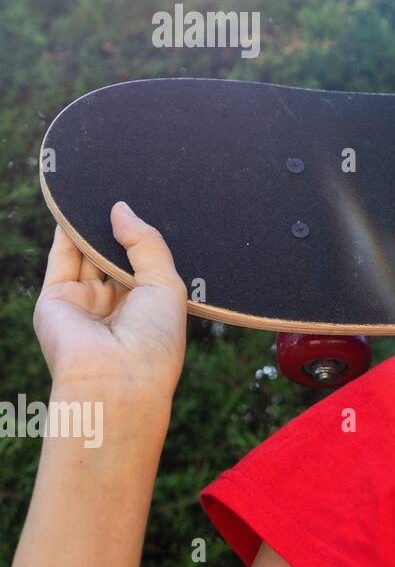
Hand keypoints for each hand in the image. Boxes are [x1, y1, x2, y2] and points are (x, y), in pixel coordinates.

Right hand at [33, 202, 187, 402]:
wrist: (116, 380)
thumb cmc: (154, 340)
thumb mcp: (166, 284)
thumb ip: (145, 244)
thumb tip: (120, 208)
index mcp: (150, 306)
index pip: (147, 262)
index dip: (145, 236)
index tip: (151, 200)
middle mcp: (117, 304)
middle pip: (116, 255)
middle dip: (118, 226)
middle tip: (126, 186)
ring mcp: (85, 301)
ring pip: (88, 252)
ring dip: (92, 223)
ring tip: (99, 187)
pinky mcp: (56, 298)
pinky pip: (62, 257)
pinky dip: (66, 230)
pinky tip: (74, 203)